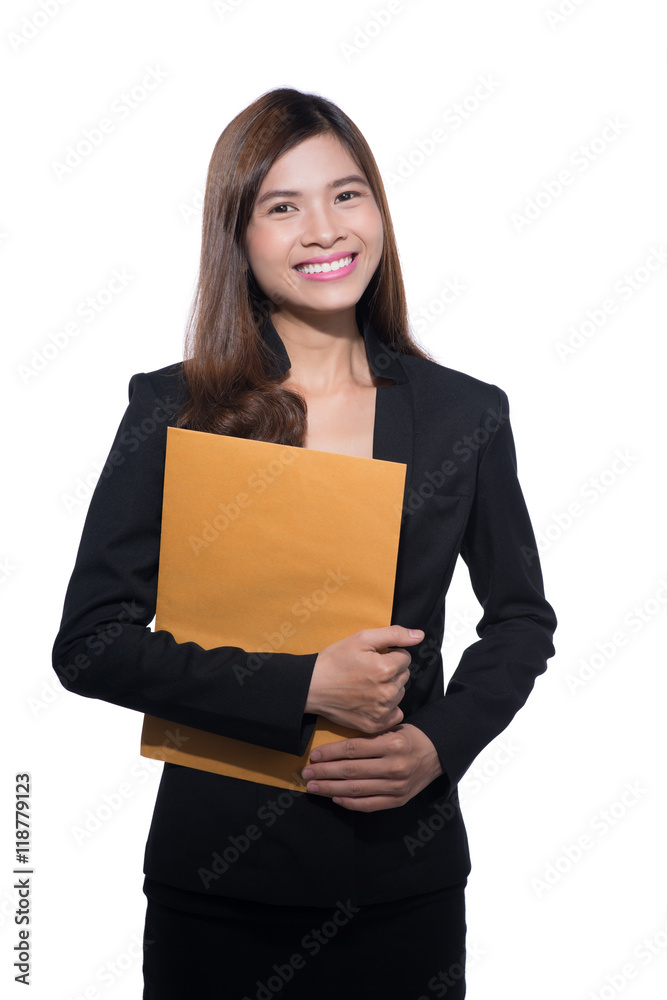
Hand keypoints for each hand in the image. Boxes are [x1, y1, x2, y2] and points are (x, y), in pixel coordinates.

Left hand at [300, 724, 443, 811]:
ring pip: (356, 790)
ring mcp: (396, 786)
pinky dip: (350, 803)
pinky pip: (369, 805)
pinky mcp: (398, 800)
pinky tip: (335, 798)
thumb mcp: (392, 729)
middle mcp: (394, 766)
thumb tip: (334, 748)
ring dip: (330, 790)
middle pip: (350, 771)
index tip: (313, 756)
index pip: (352, 750)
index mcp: (392, 744)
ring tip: (313, 787)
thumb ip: (368, 738)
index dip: (329, 753)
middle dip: (324, 773)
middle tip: (306, 773)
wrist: (438, 755)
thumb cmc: (410, 738)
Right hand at [305, 625, 423, 732]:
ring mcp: (381, 711)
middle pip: (404, 676)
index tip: (373, 657)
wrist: (311, 687)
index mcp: (386, 669)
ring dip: (389, 688)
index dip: (390, 654)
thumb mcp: (362, 638)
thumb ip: (394, 634)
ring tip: (367, 685)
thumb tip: (419, 635)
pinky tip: (372, 700)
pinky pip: (396, 714)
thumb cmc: (335, 661)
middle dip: (391, 671)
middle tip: (368, 670)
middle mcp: (387, 693)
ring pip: (399, 693)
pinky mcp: (375, 725)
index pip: (405, 657)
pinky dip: (388, 707)